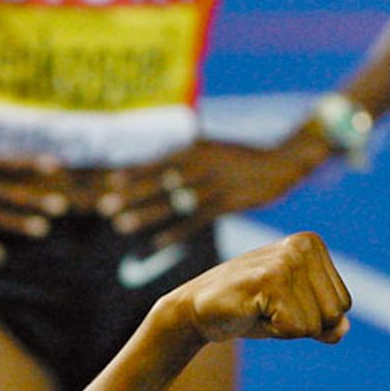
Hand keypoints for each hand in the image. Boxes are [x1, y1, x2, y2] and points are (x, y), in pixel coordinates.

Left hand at [98, 136, 324, 247]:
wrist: (284, 161)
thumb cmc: (248, 157)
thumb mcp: (218, 147)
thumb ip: (194, 152)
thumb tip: (169, 158)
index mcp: (197, 149)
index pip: (158, 162)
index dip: (133, 172)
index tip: (109, 183)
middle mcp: (203, 165)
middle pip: (160, 181)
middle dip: (131, 194)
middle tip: (105, 206)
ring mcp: (216, 185)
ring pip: (174, 201)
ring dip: (146, 213)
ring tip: (121, 224)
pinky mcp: (229, 203)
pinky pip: (196, 220)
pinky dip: (175, 232)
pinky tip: (157, 243)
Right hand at [170, 231, 350, 344]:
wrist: (195, 309)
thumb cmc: (249, 310)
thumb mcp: (295, 313)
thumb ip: (324, 320)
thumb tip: (342, 329)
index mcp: (312, 245)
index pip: (343, 304)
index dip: (312, 317)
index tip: (281, 304)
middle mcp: (302, 245)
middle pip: (334, 314)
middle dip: (302, 324)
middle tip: (269, 308)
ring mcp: (286, 260)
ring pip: (316, 324)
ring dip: (286, 328)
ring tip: (260, 308)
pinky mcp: (270, 279)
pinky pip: (295, 328)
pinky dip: (273, 331)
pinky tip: (252, 312)